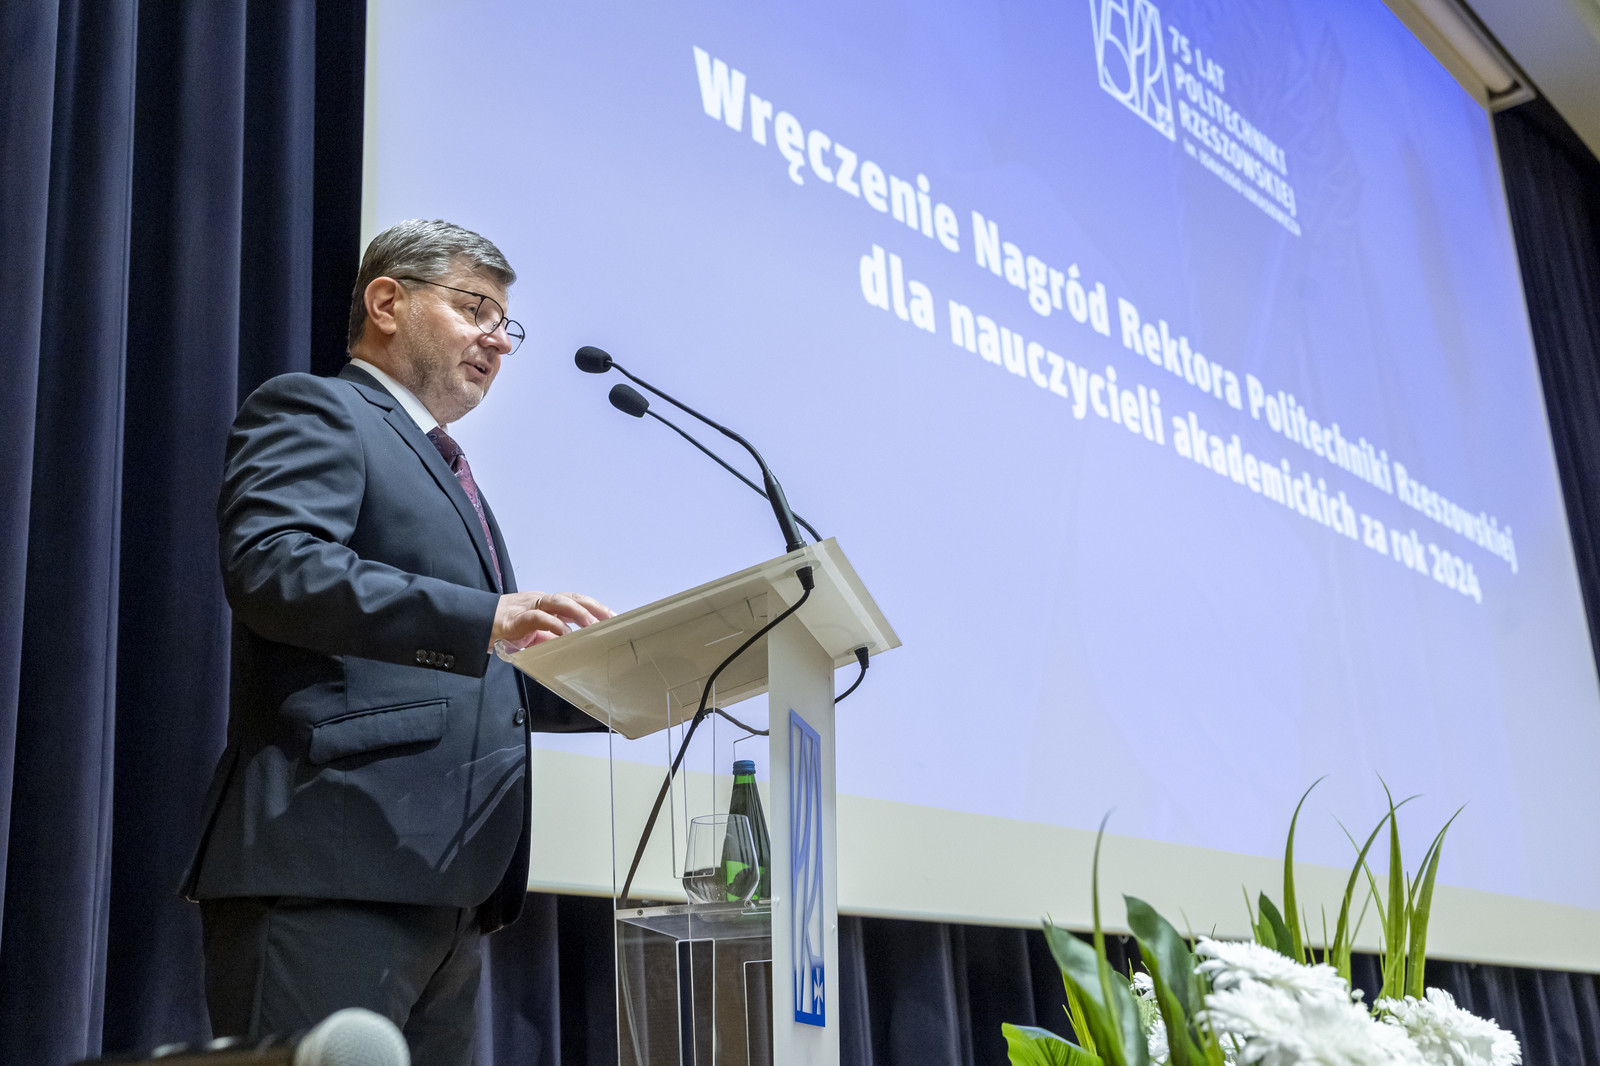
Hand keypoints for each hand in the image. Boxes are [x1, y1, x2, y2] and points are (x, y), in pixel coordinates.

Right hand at [490, 591, 614, 650]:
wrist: (476, 625)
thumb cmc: (505, 628)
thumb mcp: (534, 636)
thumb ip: (551, 638)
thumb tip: (570, 647)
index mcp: (547, 605)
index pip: (576, 601)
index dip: (595, 607)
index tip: (614, 616)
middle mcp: (541, 601)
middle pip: (573, 598)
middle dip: (594, 607)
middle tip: (611, 619)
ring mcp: (529, 607)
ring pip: (559, 602)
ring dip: (578, 613)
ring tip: (592, 624)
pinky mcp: (517, 618)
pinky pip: (539, 618)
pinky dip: (553, 625)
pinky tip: (564, 634)